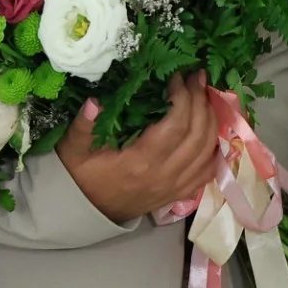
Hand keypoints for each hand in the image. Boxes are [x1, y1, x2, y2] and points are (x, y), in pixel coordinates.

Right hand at [57, 72, 223, 222]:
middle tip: (196, 77)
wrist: (87, 212)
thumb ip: (83, 126)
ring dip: (211, 120)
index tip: (178, 75)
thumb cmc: (81, 176)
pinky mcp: (179, 193)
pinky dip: (213, 147)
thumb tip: (95, 102)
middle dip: (200, 101)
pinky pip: (207, 170)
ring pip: (207, 151)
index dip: (183, 97)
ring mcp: (175, 186)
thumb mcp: (73, 149)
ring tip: (205, 95)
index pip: (176, 125)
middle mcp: (164, 175)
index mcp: (140, 162)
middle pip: (198, 134)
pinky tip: (210, 129)